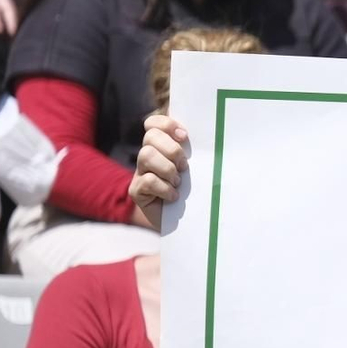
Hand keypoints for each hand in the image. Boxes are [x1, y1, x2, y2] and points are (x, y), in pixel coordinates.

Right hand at [130, 114, 189, 232]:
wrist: (185, 223)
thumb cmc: (195, 193)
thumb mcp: (198, 170)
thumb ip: (198, 153)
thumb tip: (210, 139)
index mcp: (162, 147)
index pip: (153, 124)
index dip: (166, 124)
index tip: (184, 136)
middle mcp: (148, 156)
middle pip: (150, 137)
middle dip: (172, 149)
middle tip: (184, 166)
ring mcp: (140, 173)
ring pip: (146, 155)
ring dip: (167, 169)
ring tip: (178, 182)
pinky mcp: (136, 190)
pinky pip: (148, 180)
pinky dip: (164, 188)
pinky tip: (173, 196)